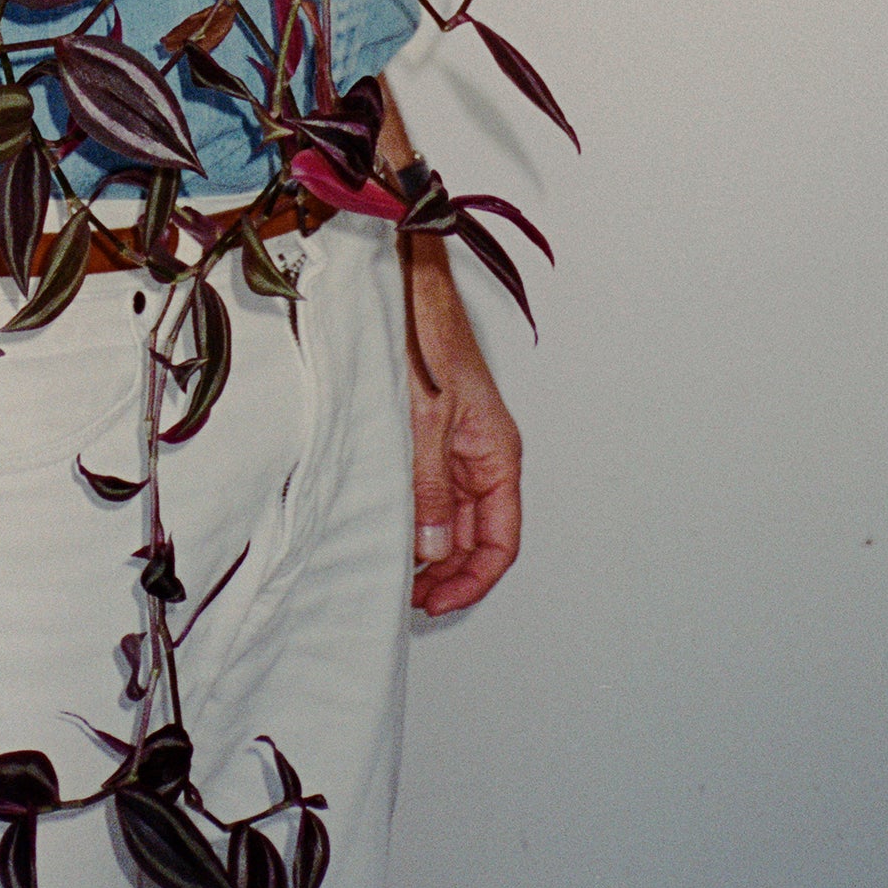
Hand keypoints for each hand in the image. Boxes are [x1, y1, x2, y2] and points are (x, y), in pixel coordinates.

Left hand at [402, 232, 522, 616]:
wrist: (408, 286)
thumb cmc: (428, 336)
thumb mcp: (426, 420)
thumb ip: (430, 486)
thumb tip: (432, 549)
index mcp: (496, 455)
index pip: (500, 540)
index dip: (473, 580)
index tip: (437, 601)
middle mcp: (480, 455)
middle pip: (475, 535)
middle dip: (447, 572)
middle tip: (408, 596)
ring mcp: (455, 445)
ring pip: (450, 516)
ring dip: (428, 547)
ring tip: (395, 571)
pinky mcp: (428, 432)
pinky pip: (428, 488)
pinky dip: (412, 515)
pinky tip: (388, 526)